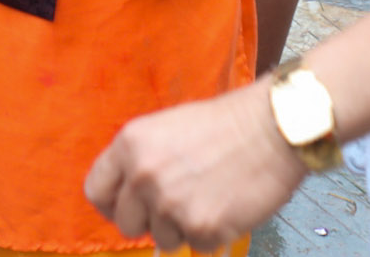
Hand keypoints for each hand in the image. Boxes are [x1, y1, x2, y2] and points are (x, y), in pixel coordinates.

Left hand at [85, 78, 307, 252]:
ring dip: (181, 227)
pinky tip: (224, 205)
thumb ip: (141, 160)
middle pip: (126, 223)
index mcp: (130, 145)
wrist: (272, 128)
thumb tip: (128, 194)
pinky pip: (195, 246)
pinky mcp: (201, 227)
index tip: (126, 208)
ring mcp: (171, 204)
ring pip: (161, 238)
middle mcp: (144, 175)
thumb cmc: (226, 125)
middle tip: (177, 203)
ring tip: (207, 196)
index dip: (112, 204)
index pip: (97, 191)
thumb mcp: (166, 128)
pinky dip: (210, 233)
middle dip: (149, 219)